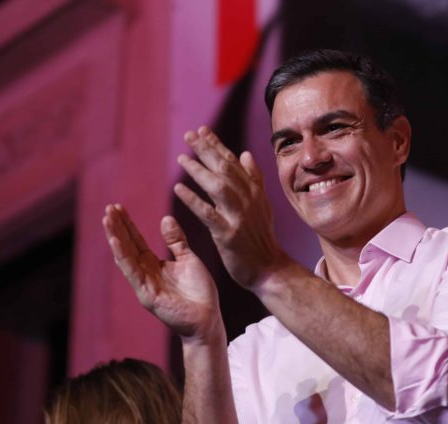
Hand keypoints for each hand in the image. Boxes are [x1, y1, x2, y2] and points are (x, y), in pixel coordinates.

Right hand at [102, 204, 224, 343]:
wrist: (207, 318)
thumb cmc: (199, 292)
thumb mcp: (188, 259)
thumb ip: (176, 241)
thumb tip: (165, 218)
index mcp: (154, 265)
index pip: (136, 240)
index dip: (127, 224)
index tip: (117, 207)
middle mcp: (145, 273)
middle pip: (127, 246)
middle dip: (117, 227)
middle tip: (108, 208)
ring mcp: (144, 284)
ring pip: (125, 257)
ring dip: (115, 238)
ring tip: (106, 219)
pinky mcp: (147, 295)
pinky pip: (132, 273)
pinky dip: (123, 256)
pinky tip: (115, 241)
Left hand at [174, 126, 290, 290]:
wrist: (269, 268)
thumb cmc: (261, 237)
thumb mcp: (262, 205)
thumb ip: (253, 179)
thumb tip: (245, 154)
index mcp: (255, 192)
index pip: (234, 163)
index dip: (217, 145)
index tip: (202, 130)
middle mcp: (249, 200)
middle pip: (225, 170)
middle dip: (206, 150)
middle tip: (189, 135)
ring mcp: (239, 217)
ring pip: (218, 187)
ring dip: (199, 171)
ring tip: (182, 157)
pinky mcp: (229, 235)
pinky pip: (208, 214)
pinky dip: (193, 200)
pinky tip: (179, 189)